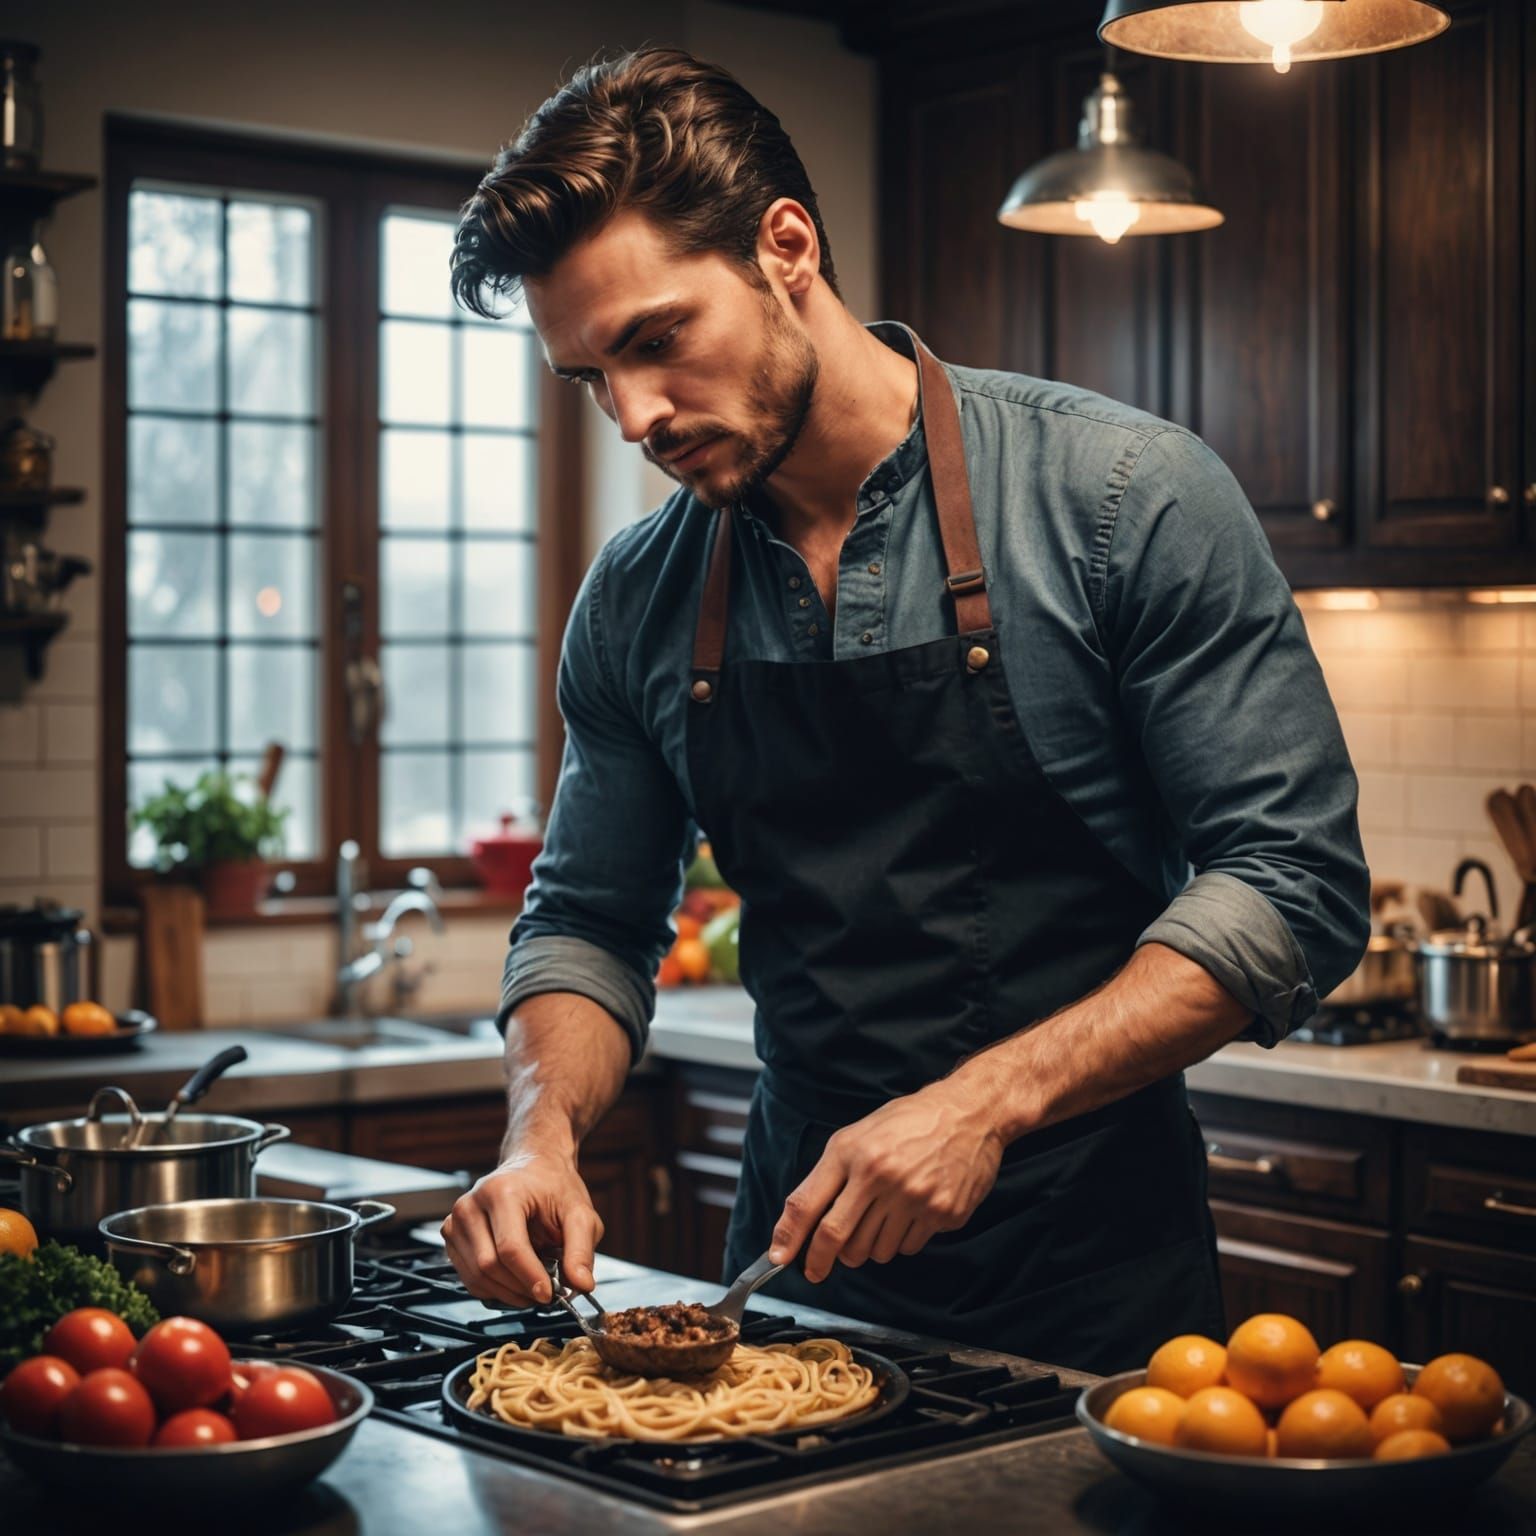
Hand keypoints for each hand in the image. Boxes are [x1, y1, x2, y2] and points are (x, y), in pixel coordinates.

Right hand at [441, 1146, 602, 1306]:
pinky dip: (494, 1289)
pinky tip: (516, 1281)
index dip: (530, 1278)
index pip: (509, 1248)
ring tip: (533, 1286)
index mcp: (502, 1191)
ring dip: (508, 1293)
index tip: (549, 1295)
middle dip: (520, 1288)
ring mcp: (456, 1221)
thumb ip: (581, 1249)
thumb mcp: (579, 1213)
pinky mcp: (451, 1236)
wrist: (533, 1168)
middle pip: (489, 1266)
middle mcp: (471, 1204)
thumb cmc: (553, 1187)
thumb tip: (581, 1284)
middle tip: (546, 1293)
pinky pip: (469, 1278)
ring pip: (476, 1278)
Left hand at [768, 1079, 1004, 1282]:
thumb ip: (826, 1177)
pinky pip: (907, 1247)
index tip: (779, 1258)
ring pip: (874, 1252)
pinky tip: (909, 1211)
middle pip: (839, 1240)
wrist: (969, 1114)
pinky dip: (901, 1239)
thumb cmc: (908, 1122)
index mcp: (854, 1153)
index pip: (810, 1206)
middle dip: (824, 1259)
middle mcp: (882, 1177)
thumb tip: (800, 1223)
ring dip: (868, 1246)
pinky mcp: (943, 1213)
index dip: (790, 1238)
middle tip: (821, 1263)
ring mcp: (916, 1198)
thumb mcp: (856, 1137)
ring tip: (879, 1217)